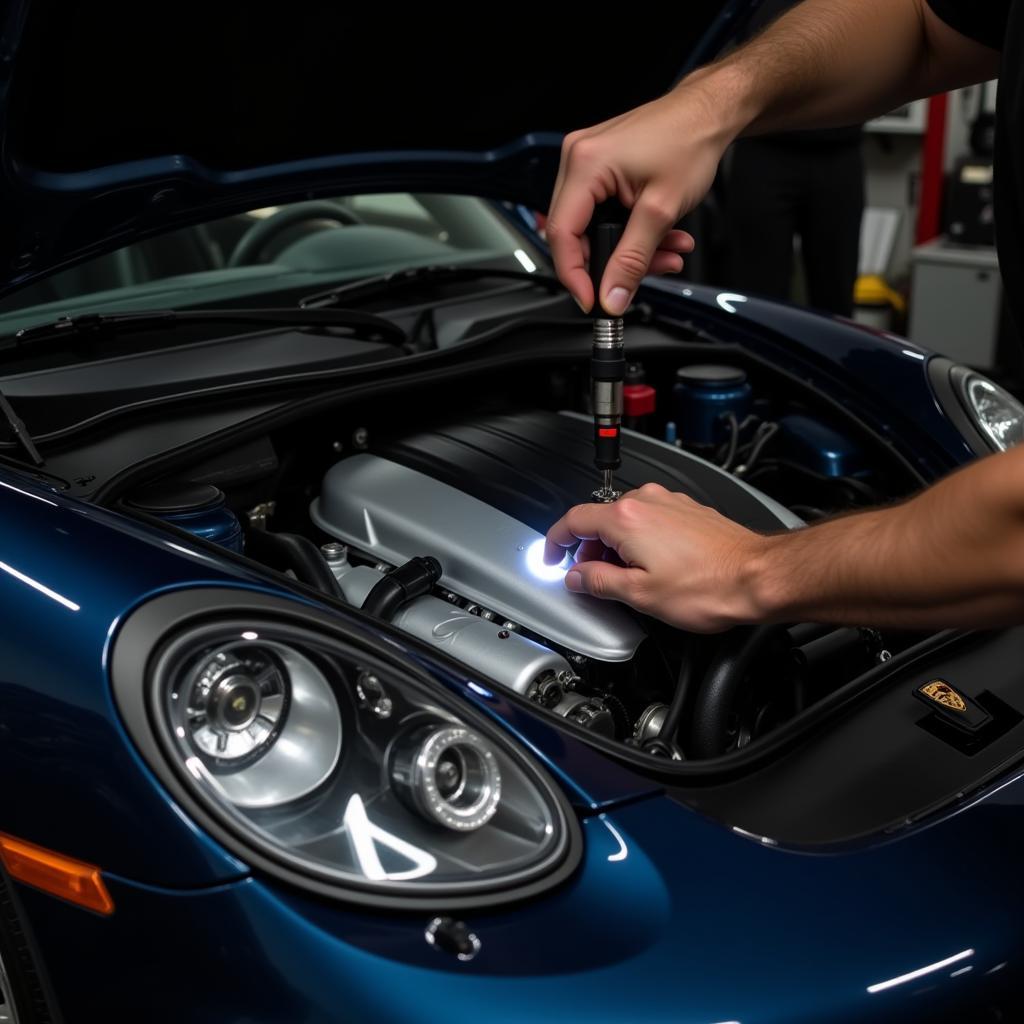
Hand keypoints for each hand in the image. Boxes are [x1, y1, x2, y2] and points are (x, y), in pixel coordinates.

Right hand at [544, 483, 765, 631]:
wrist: (758, 577)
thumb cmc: (709, 586)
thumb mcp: (640, 595)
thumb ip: (598, 583)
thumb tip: (577, 577)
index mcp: (626, 519)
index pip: (572, 521)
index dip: (554, 542)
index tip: (551, 557)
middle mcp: (647, 501)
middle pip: (599, 519)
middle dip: (588, 550)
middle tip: (590, 579)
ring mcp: (670, 502)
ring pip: (625, 519)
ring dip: (615, 546)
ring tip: (627, 578)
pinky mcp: (688, 510)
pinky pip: (650, 520)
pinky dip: (639, 540)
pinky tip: (652, 567)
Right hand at [546, 81, 733, 315]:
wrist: (708, 113)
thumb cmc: (690, 140)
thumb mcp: (661, 211)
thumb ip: (633, 261)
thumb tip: (612, 296)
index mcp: (585, 164)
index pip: (562, 234)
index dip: (574, 275)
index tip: (591, 299)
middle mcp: (578, 159)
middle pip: (576, 234)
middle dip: (611, 261)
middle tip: (638, 277)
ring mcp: (587, 162)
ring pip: (594, 228)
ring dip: (629, 249)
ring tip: (665, 253)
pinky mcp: (600, 168)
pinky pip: (604, 213)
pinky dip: (630, 231)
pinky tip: (659, 237)